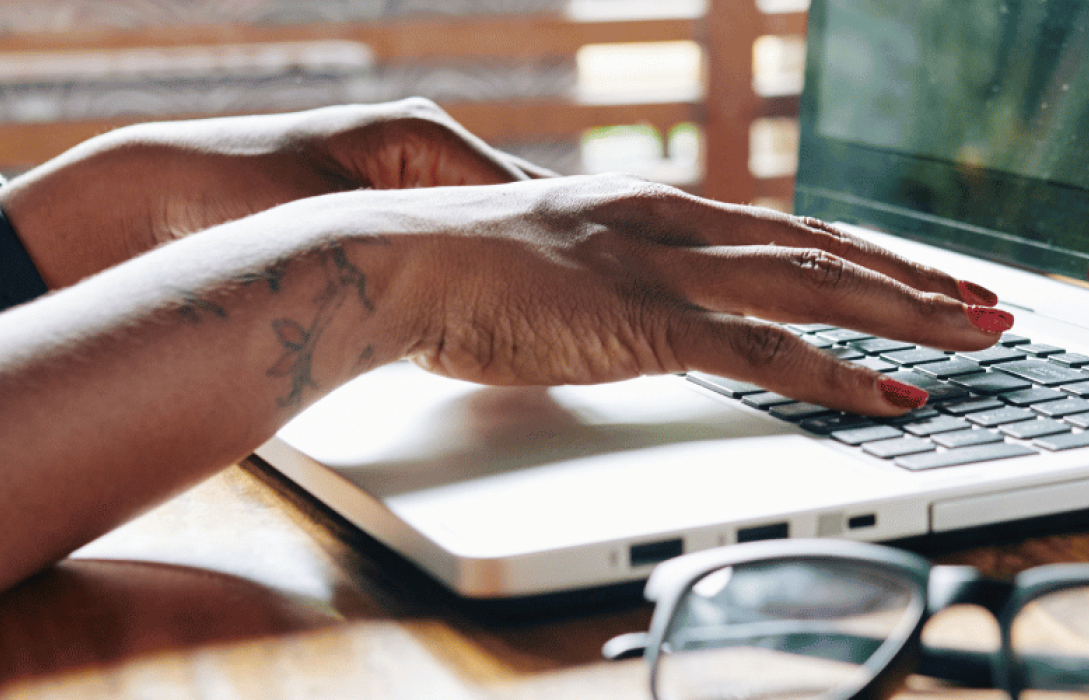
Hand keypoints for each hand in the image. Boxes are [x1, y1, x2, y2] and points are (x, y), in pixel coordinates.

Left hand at [0, 98, 549, 287]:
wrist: (160, 196)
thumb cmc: (235, 201)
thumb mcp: (333, 226)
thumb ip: (411, 243)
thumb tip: (485, 268)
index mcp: (419, 137)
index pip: (523, 194)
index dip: (565, 241)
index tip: (601, 284)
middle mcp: (424, 149)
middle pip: (526, 205)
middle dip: (567, 252)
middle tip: (609, 300)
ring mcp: (410, 174)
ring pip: (503, 223)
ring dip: (538, 265)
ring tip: (582, 310)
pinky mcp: (391, 204)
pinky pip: (468, 238)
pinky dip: (496, 269)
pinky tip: (519, 306)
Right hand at [302, 175, 1009, 413]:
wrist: (394, 261)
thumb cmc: (463, 271)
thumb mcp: (565, 261)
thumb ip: (622, 278)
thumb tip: (650, 306)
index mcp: (666, 212)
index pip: (796, 231)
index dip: (872, 255)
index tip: (928, 278)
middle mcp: (683, 229)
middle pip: (831, 250)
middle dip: (920, 281)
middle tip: (992, 304)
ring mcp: (671, 271)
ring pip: (821, 288)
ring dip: (909, 316)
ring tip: (977, 337)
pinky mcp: (650, 322)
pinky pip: (768, 352)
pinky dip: (840, 377)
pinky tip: (891, 397)